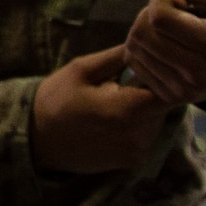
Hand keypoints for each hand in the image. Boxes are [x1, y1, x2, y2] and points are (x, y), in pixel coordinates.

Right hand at [32, 44, 172, 173]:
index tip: (145, 70)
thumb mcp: (80, 70)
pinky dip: (137, 126)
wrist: (35, 140)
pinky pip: (147, 136)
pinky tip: (113, 121)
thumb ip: (116, 58)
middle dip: (149, 93)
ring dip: (144, 110)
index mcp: (127, 110)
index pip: (169, 90)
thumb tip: (144, 45)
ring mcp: (137, 151)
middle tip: (122, 85)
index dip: (161, 77)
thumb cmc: (56, 100)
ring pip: (157, 121)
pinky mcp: (133, 161)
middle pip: (164, 106)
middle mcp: (139, 134)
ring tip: (115, 103)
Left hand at [123, 0, 205, 105]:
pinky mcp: (173, 97)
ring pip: (134, 50)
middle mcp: (199, 71)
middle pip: (142, 34)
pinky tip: (162, 46)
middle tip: (169, 16)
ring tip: (168, 31)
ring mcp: (185, 88)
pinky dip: (141, 51)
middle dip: (147, 16)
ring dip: (143, 33)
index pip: (159, 17)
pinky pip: (136, 66)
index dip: (161, 2)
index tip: (178, 2)